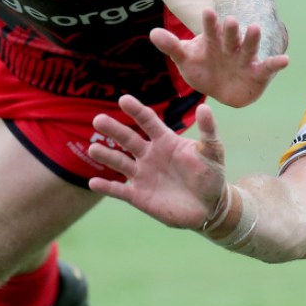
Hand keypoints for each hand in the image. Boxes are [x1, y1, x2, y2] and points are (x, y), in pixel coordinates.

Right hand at [88, 96, 228, 229]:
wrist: (210, 206)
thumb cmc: (211, 175)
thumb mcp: (213, 151)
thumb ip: (208, 130)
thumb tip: (205, 108)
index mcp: (165, 141)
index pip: (147, 121)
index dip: (136, 111)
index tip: (123, 100)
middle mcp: (150, 155)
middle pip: (128, 139)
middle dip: (114, 129)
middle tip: (98, 120)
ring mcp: (143, 175)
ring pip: (120, 162)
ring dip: (106, 155)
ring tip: (93, 149)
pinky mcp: (140, 196)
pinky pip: (119, 190)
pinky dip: (107, 187)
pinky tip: (93, 182)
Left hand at [151, 9, 288, 107]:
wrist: (222, 90)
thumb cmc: (203, 70)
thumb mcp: (185, 59)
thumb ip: (172, 46)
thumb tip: (152, 33)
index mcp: (213, 41)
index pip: (210, 31)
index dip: (209, 23)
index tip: (207, 12)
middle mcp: (231, 47)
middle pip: (230, 37)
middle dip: (230, 30)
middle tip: (230, 21)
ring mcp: (245, 59)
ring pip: (249, 48)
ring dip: (252, 40)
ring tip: (254, 28)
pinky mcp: (258, 73)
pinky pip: (267, 67)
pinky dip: (276, 63)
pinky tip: (285, 60)